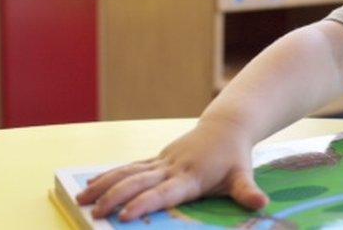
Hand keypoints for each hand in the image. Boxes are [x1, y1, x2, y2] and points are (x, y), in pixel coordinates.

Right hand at [75, 119, 268, 220]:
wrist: (226, 125)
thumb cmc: (234, 156)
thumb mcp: (242, 175)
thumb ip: (247, 191)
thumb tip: (261, 203)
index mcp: (191, 176)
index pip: (164, 193)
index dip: (144, 204)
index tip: (125, 216)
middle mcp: (172, 168)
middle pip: (138, 183)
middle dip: (115, 198)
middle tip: (95, 214)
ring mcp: (162, 162)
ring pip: (128, 173)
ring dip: (104, 186)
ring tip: (81, 200)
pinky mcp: (157, 160)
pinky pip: (129, 168)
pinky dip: (109, 176)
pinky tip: (91, 186)